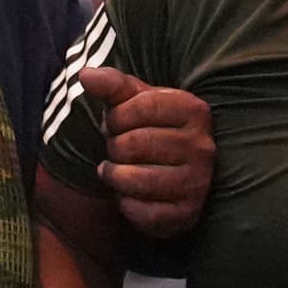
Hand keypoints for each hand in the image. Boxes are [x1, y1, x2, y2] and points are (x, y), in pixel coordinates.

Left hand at [78, 63, 214, 240]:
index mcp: (194, 111)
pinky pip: (142, 212)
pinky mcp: (187, 214)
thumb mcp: (137, 102)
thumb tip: (86, 74)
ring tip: (116, 172)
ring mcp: (198, 183)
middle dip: (114, 148)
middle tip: (118, 150)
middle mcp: (202, 146)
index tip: (116, 123)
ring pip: (135, 180)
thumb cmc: (152, 130)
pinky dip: (127, 205)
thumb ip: (113, 85)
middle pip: (134, 144)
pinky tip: (130, 196)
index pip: (141, 106)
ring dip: (115, 176)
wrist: (177, 175)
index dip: (116, 116)